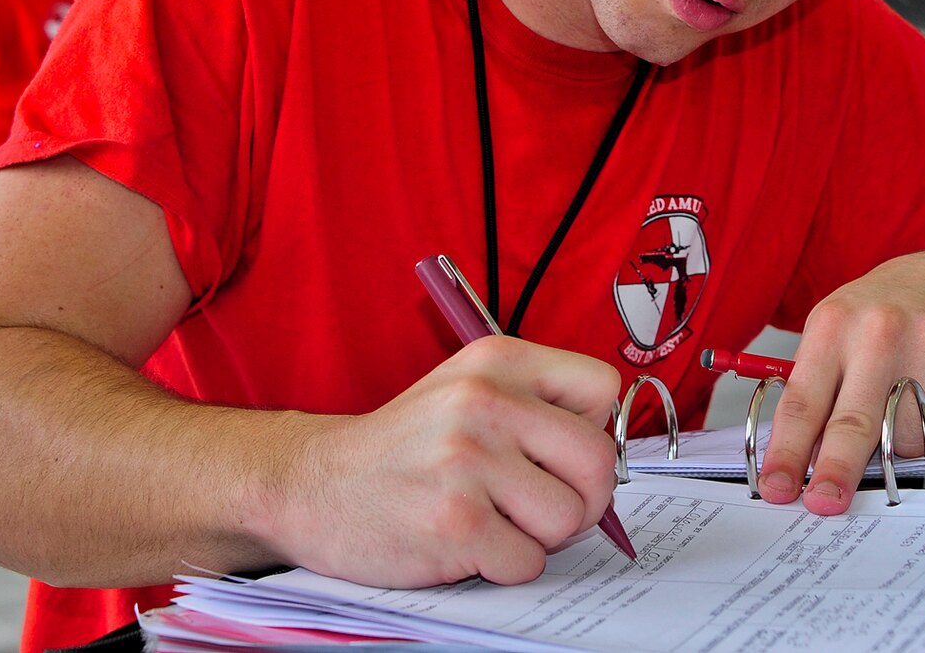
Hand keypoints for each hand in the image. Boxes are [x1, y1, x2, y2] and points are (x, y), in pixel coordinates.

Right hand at [276, 337, 621, 587]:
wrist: (313, 484)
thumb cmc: (403, 447)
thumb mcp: (465, 391)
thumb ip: (534, 405)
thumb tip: (611, 453)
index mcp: (497, 360)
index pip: (602, 388)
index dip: (591, 429)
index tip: (559, 451)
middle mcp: (485, 401)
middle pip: (598, 461)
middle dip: (583, 498)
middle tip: (543, 506)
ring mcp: (469, 461)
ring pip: (569, 519)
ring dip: (539, 536)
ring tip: (493, 519)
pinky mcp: (456, 523)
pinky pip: (528, 563)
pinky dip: (504, 566)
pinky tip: (466, 543)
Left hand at [753, 250, 924, 514]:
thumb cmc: (887, 313)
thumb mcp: (838, 331)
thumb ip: (819, 388)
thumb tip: (803, 460)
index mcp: (833, 324)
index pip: (803, 401)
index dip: (788, 451)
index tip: (777, 488)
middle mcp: (880, 330)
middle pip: (855, 422)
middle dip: (836, 470)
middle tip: (825, 502)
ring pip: (909, 437)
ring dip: (902, 446)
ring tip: (904, 411)